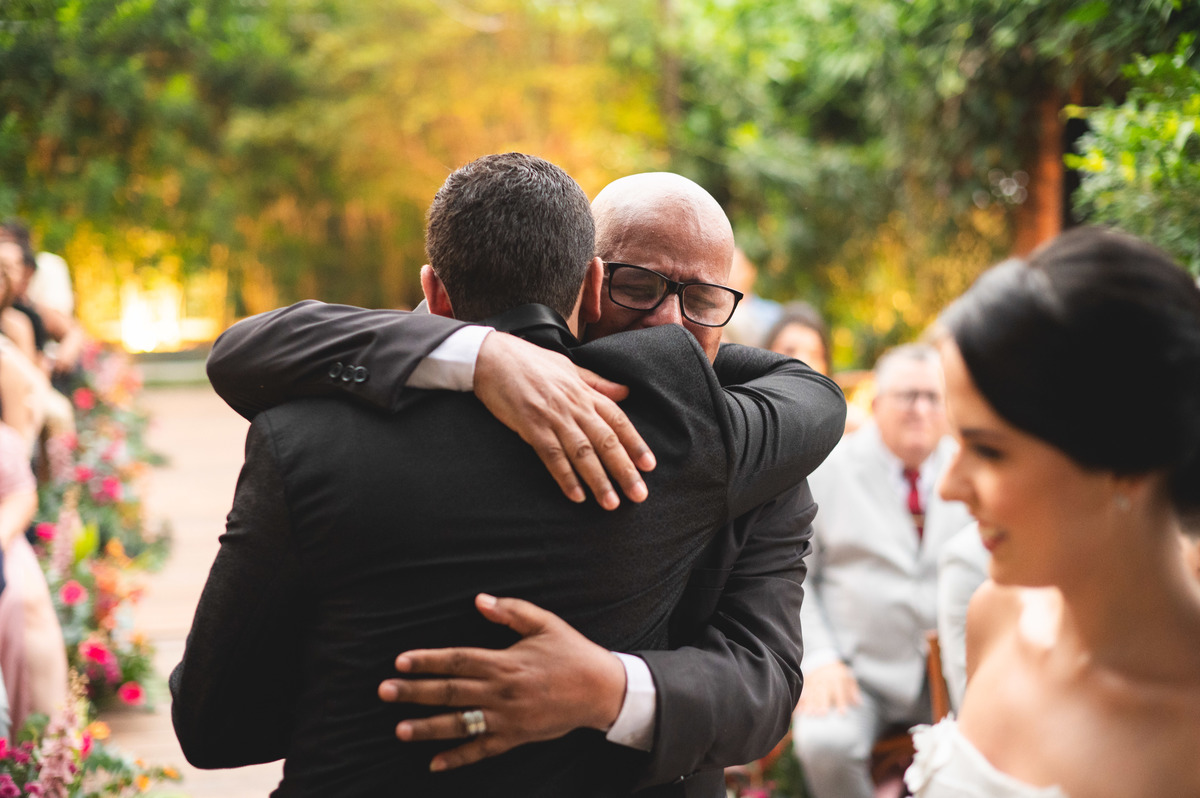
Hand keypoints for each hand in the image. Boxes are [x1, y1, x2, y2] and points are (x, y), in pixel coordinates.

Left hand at [378, 594, 626, 771]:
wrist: (601, 690)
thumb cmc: (571, 652)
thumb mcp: (544, 623)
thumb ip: (510, 611)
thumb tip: (478, 600)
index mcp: (504, 661)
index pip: (457, 660)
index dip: (427, 660)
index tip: (401, 662)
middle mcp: (501, 691)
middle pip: (450, 692)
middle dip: (414, 692)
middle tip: (384, 692)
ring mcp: (507, 718)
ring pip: (460, 724)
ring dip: (428, 727)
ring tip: (399, 729)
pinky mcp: (516, 737)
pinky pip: (482, 749)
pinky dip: (457, 758)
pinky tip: (434, 764)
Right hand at [473, 332, 655, 509]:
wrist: (491, 356)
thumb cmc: (530, 361)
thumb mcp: (570, 366)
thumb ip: (598, 383)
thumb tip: (626, 392)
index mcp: (585, 392)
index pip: (618, 420)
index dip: (635, 444)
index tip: (649, 466)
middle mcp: (574, 406)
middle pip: (605, 441)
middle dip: (624, 470)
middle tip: (638, 495)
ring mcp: (552, 417)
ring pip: (582, 453)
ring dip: (598, 480)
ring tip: (611, 503)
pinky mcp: (531, 426)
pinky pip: (551, 456)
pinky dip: (565, 477)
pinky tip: (576, 495)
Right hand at [796, 661, 860, 715]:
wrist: (823, 659)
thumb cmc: (837, 673)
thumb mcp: (848, 678)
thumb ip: (853, 690)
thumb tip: (858, 703)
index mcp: (837, 679)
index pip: (840, 692)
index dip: (841, 703)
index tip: (842, 714)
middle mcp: (825, 680)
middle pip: (824, 693)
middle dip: (823, 703)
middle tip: (822, 714)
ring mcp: (814, 681)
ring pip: (812, 693)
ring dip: (810, 704)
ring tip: (809, 714)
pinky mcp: (806, 682)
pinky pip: (803, 692)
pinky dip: (801, 701)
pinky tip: (799, 709)